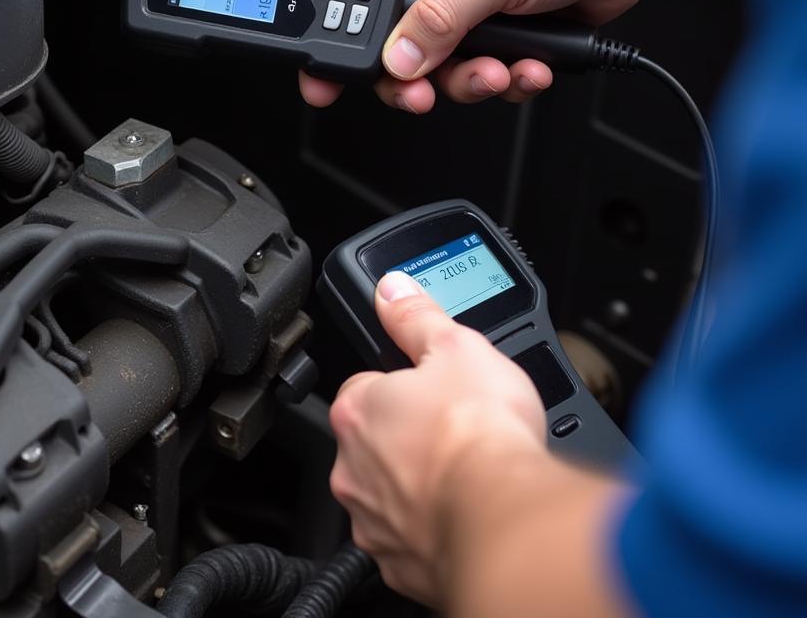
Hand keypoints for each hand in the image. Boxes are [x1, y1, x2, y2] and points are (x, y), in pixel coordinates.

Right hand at [300, 0, 659, 112]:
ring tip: (489, 73)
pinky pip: (466, 62)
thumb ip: (441, 19)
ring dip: (455, 78)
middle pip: (371, 10)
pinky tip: (521, 65)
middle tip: (401, 85)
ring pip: (422, 51)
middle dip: (392, 58)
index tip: (299, 4)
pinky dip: (493, 75)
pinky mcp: (486, 18)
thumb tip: (399, 58)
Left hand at [328, 271, 546, 606]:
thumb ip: (417, 317)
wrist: (506, 518)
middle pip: (375, 443)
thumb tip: (393, 290)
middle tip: (455, 432)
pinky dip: (434, 531)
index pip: (366, 386)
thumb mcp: (457, 346)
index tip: (431, 391)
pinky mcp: (400, 567)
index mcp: (357, 410)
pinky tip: (465, 515)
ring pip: (390, 494)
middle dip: (409, 438)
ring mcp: (373, 522)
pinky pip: (411, 542)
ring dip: (418, 486)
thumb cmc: (480, 434)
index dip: (403, 385)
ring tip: (465, 474)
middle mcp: (351, 469)